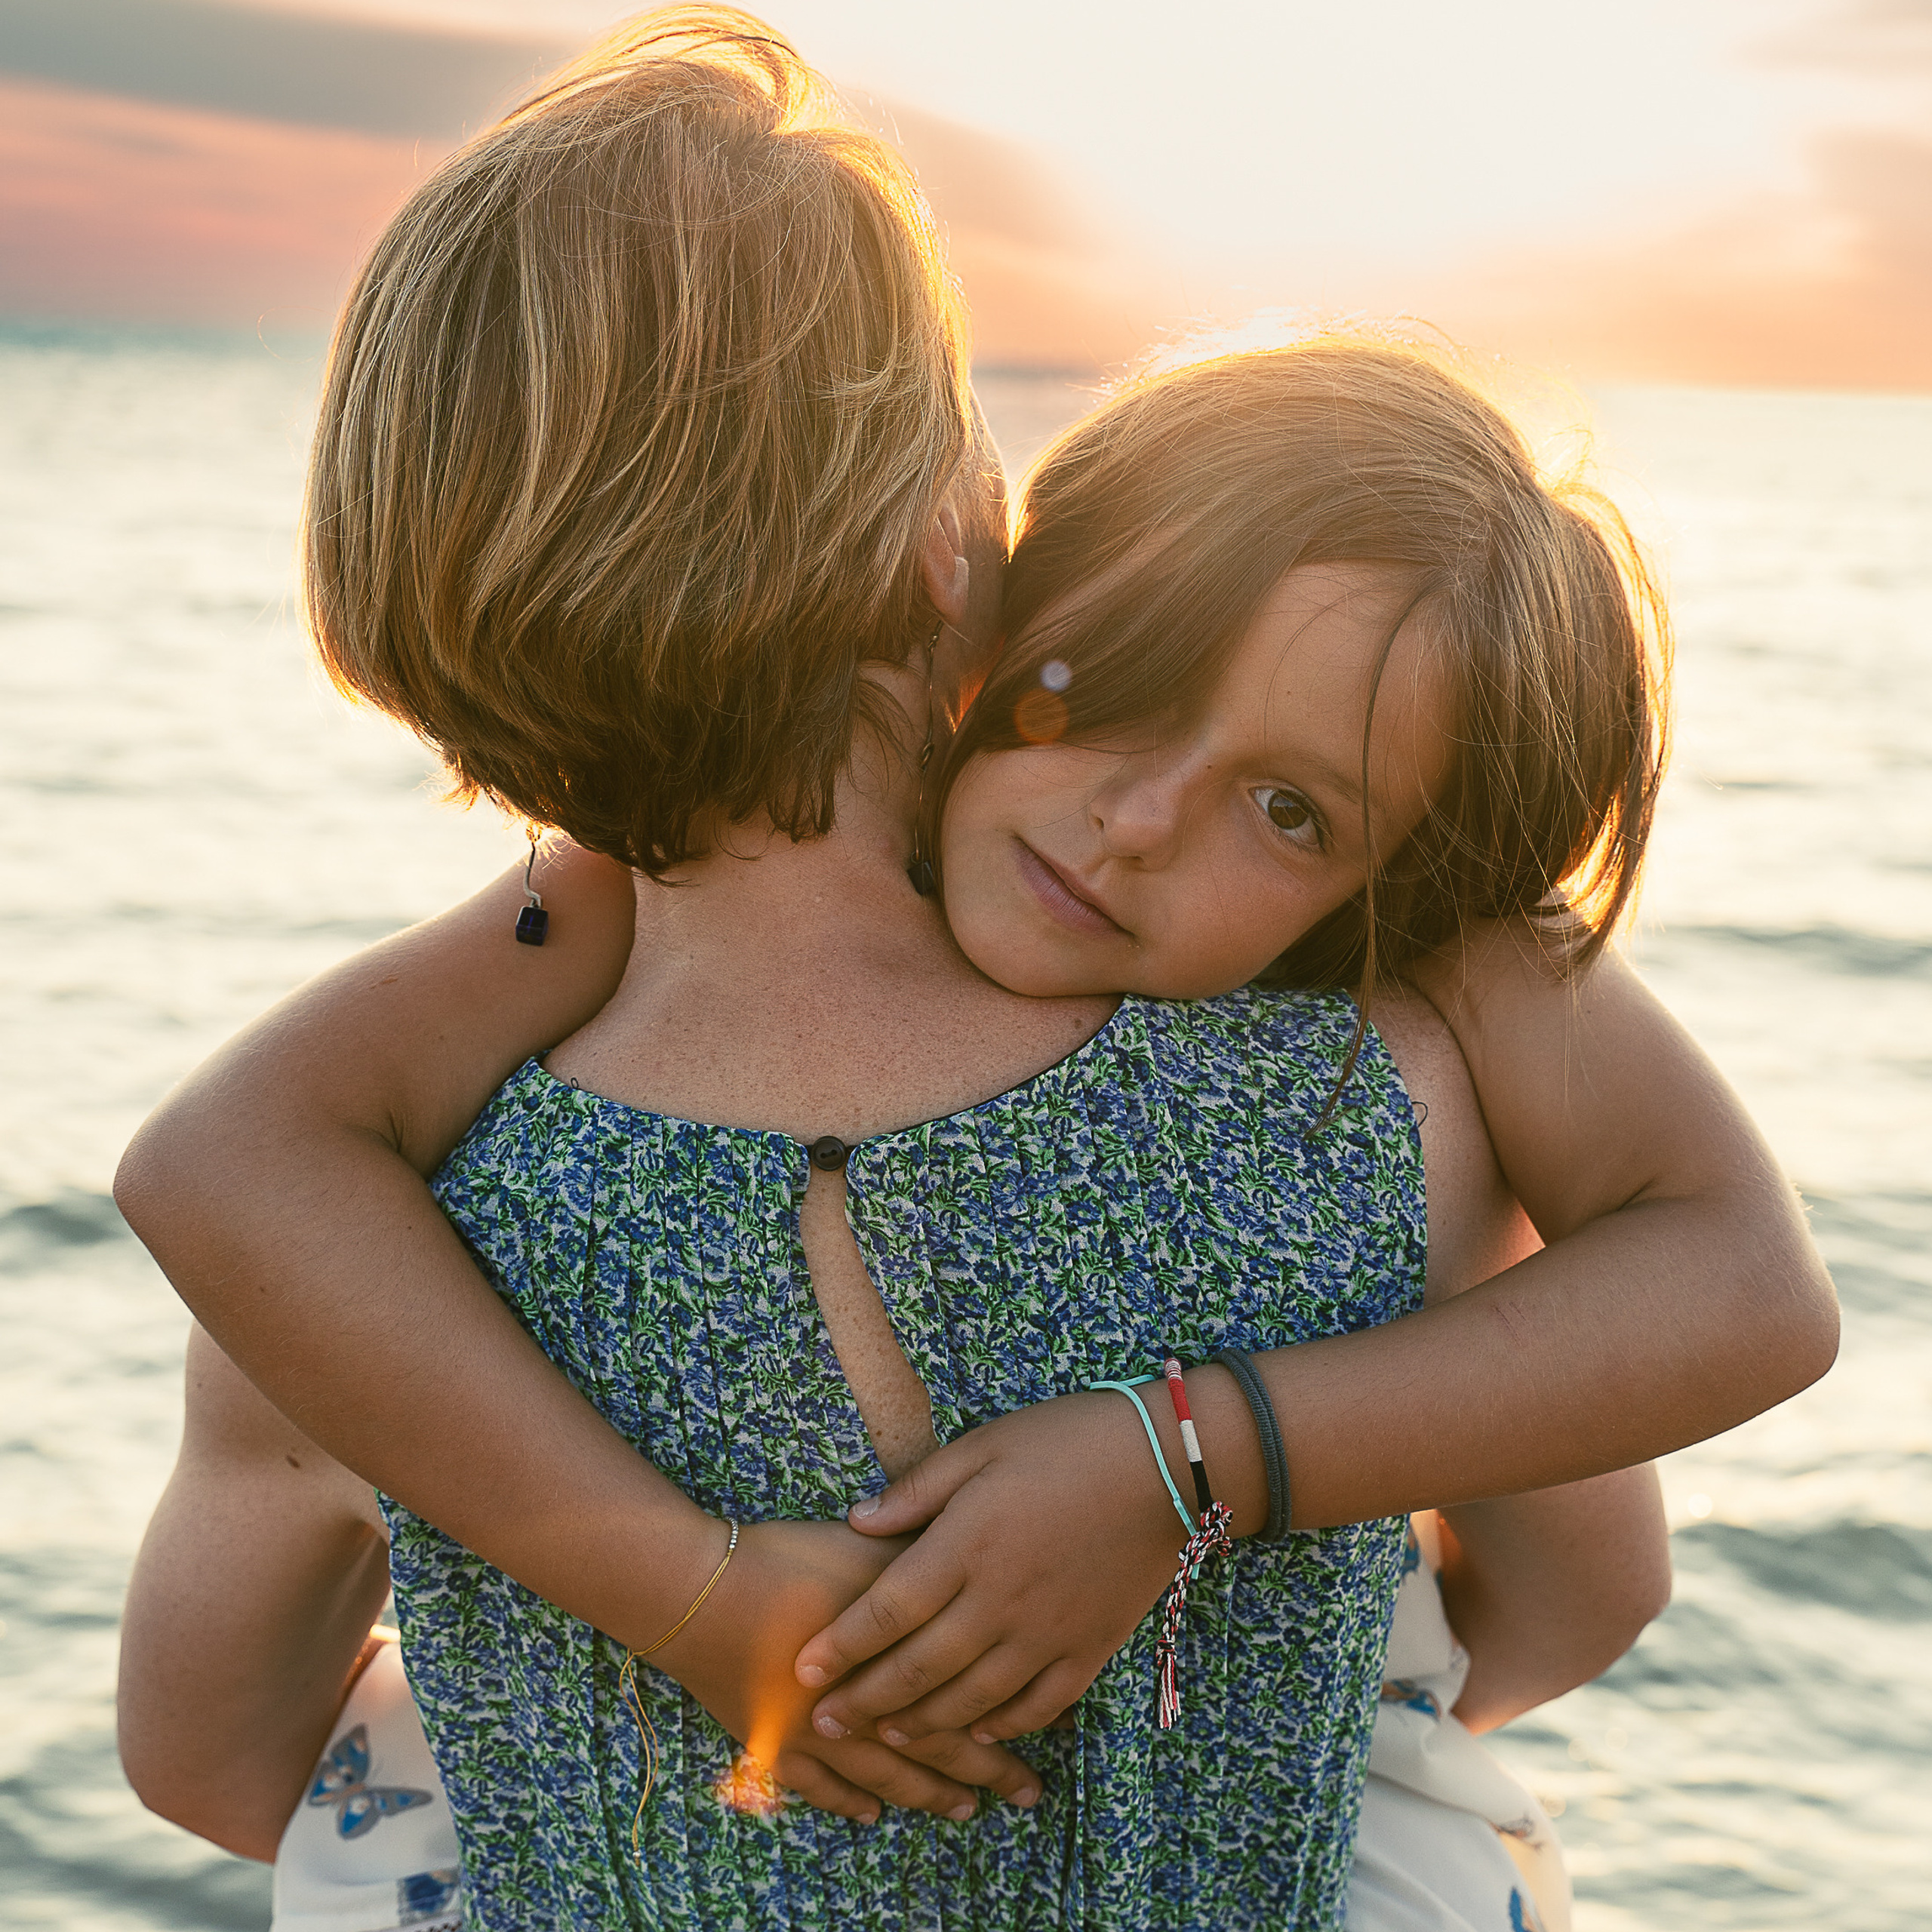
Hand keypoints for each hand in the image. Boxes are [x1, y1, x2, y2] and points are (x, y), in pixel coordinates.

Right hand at [652, 1518, 1042, 1822]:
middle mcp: (861, 1705)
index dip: (1014, 1715)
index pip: (968, 1695)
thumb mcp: (866, 1543)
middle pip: (935, 1744)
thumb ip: (922, 1554)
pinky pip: (817, 1786)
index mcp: (894, 1653)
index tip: (1059, 1730)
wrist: (694, 1587)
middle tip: (1028, 1793)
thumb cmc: (784, 1557)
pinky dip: (847, 1802)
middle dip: (987, 1771)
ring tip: (965, 1811)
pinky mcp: (768, 1741)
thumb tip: (977, 1556)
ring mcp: (813, 1732)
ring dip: (927, 1794)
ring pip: (884, 1776)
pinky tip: (871, 1814)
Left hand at [792, 1392, 1192, 1745]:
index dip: (842, 1646)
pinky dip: (1001, 1725)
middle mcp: (1000, 1600)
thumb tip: (857, 1522)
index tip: (804, 1670)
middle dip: (865, 1702)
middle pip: (919, 1668)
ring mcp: (1047, 1632)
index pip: (888, 1610)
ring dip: (921, 1724)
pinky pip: (1037, 1706)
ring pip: (972, 1698)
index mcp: (967, 1545)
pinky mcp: (1089, 1647)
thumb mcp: (984, 1445)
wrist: (1166, 1464)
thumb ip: (918, 1490)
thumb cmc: (1068, 1440)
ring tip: (883, 1737)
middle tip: (823, 1722)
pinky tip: (976, 1729)